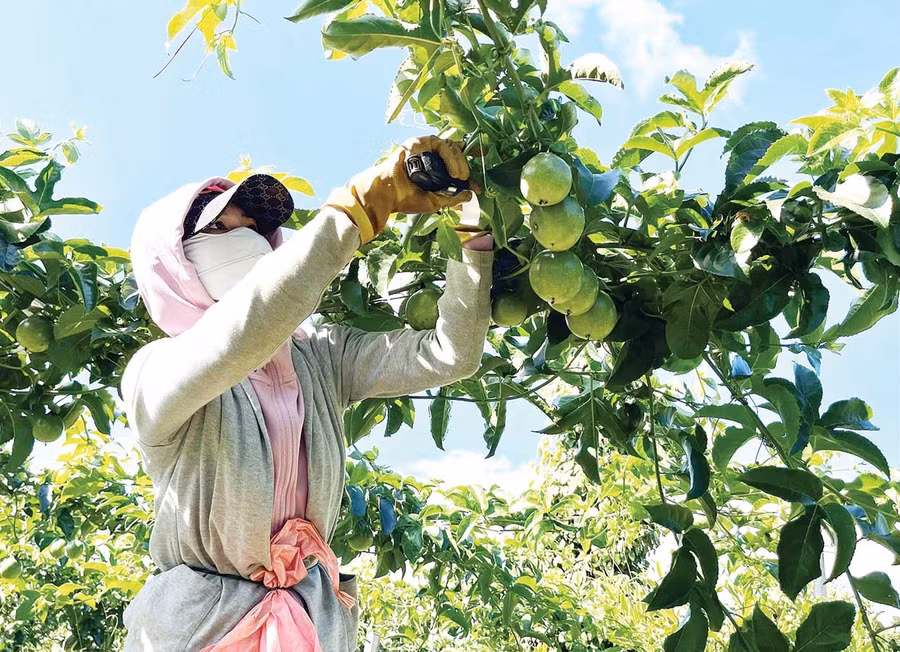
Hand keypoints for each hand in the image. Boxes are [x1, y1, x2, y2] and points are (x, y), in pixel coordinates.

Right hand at [325, 136, 474, 244]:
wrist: (387, 194)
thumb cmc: (406, 198)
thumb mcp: (435, 201)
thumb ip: (453, 197)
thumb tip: (471, 195)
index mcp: (435, 171)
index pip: (457, 166)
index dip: (470, 172)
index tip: (479, 185)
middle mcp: (432, 158)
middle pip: (457, 153)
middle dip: (466, 165)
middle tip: (467, 179)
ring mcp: (426, 149)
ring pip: (451, 147)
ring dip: (459, 161)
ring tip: (459, 176)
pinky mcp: (419, 142)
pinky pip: (441, 143)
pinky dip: (449, 156)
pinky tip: (452, 170)